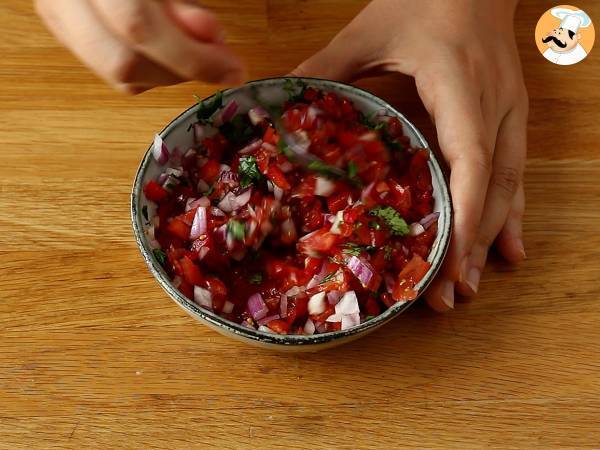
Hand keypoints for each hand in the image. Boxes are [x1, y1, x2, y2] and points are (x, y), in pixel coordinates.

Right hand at [35, 0, 245, 92]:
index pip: (137, 27)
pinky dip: (151, 68)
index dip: (190, 57)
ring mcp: (57, 16)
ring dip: (169, 73)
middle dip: (180, 72)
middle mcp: (63, 0)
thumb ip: (179, 2)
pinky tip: (169, 49)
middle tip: (219, 65)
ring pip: (117, 74)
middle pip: (122, 64)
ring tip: (194, 49)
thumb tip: (209, 36)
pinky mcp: (64, 29)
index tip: (233, 69)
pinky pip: (110, 68)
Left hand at [292, 0, 527, 310]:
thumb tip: (277, 97)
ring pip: (508, 186)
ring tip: (467, 286)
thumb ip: (326, 64)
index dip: (462, 216)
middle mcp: (492, 108)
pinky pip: (514, 172)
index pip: (470, 161)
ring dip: (489, 239)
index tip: (446, 263)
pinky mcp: (508, 117)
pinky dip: (509, 214)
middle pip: (492, 188)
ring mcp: (506, 114)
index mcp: (459, 87)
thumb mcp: (370, 28)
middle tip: (447, 296)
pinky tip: (508, 250)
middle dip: (471, 245)